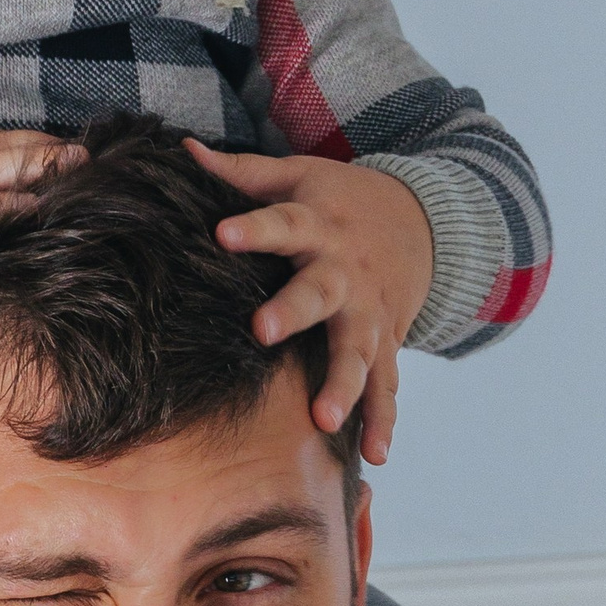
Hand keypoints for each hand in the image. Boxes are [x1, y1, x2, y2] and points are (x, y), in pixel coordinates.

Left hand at [183, 143, 433, 462]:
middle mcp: (345, 272)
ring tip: (326, 419)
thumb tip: (181, 150)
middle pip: (320, 292)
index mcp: (317, 225)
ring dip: (345, 385)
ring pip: (358, 350)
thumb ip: (243, 172)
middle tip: (264, 331)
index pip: (281, 223)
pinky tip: (374, 455)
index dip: (254, 229)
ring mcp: (370, 311)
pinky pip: (387, 386)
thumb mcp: (299, 175)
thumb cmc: (340, 199)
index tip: (222, 233)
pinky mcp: (387, 342)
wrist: (424, 219)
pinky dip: (384, 420)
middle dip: (295, 311)